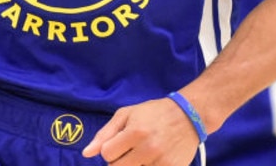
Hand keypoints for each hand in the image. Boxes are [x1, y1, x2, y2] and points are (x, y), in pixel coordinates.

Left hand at [82, 97, 201, 164]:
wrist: (188, 116)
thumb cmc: (153, 113)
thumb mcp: (127, 114)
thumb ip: (104, 134)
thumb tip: (86, 154)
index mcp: (135, 132)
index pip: (107, 154)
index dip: (110, 149)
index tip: (119, 143)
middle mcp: (148, 149)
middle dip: (119, 160)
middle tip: (130, 150)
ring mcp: (161, 162)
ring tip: (142, 154)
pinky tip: (153, 160)